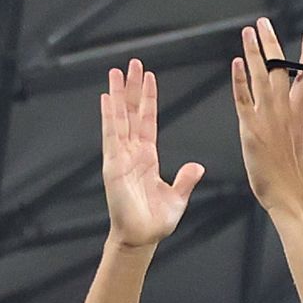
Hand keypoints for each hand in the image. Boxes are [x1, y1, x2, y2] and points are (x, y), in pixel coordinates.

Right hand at [100, 62, 203, 245]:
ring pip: (119, 118)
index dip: (147, 99)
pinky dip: (109, 117)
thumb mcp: (177, 197)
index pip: (147, 121)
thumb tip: (197, 166)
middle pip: (131, 113)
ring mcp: (121, 157)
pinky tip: (106, 98)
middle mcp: (132, 153)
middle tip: (132, 63)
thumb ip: (186, 179)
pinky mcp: (113, 166)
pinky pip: (111, 136)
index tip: (148, 77)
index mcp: (147, 157)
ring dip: (118, 95)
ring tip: (116, 71)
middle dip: (131, 88)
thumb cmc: (156, 222)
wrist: (142, 238)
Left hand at [229, 18, 302, 214]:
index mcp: (301, 113)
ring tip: (249, 32)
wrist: (288, 194)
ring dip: (254, 52)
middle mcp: (286, 110)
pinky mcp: (251, 127)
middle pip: (281, 68)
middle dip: (272, 43)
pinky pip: (244, 98)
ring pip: (261, 77)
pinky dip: (240, 79)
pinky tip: (236, 63)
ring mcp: (269, 117)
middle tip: (263, 23)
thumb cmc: (298, 173)